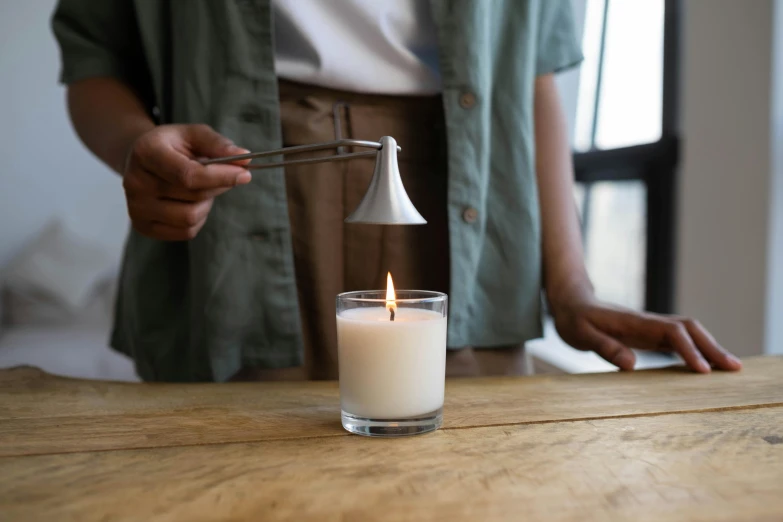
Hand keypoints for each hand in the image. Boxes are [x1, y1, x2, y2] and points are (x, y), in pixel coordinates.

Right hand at [122, 124, 250, 240]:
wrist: (142, 162)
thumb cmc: (172, 146)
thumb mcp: (193, 134)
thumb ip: (218, 144)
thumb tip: (244, 158)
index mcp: (146, 153)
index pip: (188, 174)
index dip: (221, 177)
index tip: (245, 174)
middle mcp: (135, 182)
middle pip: (193, 196)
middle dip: (218, 186)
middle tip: (223, 175)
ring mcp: (136, 208)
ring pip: (190, 218)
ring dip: (206, 204)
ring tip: (201, 189)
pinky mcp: (143, 227)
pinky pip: (186, 232)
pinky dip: (198, 219)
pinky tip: (191, 202)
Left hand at [550, 287, 741, 372]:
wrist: (571, 303)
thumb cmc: (574, 320)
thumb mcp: (581, 335)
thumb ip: (604, 347)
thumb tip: (631, 364)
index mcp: (634, 322)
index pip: (671, 333)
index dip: (689, 350)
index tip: (703, 371)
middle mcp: (648, 322)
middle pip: (689, 329)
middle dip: (712, 347)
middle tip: (734, 369)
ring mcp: (650, 327)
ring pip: (688, 333)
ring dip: (709, 348)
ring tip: (730, 368)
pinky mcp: (648, 333)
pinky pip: (679, 340)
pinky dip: (696, 350)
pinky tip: (706, 365)